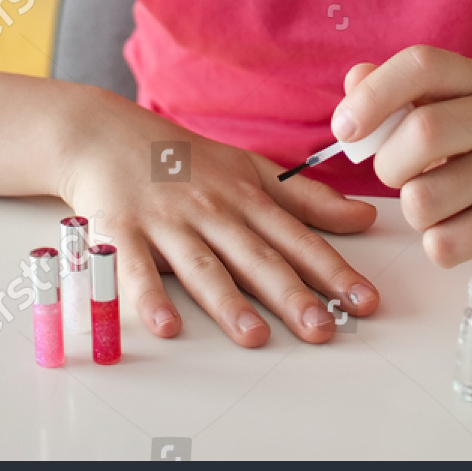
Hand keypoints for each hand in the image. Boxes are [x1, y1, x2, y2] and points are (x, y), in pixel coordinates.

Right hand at [58, 87, 379, 345]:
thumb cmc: (184, 159)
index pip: (297, 238)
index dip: (333, 270)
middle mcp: (211, 209)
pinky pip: (135, 269)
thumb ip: (307, 199)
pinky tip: (165, 326)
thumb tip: (364, 218)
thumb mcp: (251, 169)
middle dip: (291, 294)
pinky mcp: (121, 231)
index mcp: (245, 197)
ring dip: (228, 302)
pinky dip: (149, 298)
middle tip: (322, 328)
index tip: (365, 300)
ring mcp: (166, 221)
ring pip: (202, 265)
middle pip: (256, 256)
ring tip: (254, 336)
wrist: (106, 133)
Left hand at [330, 47, 471, 278]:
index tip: (344, 129)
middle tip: (396, 176)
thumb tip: (355, 79)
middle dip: (388, 164)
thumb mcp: (441, 113)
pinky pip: (446, 242)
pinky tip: (460, 230)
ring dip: (413, 211)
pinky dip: (437, 244)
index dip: (373, 94)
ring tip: (436, 204)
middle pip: (423, 131)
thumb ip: (393, 96)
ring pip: (426, 197)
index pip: (421, 64)